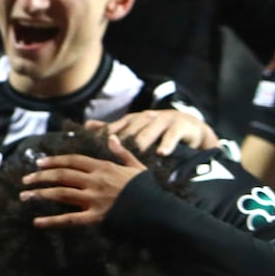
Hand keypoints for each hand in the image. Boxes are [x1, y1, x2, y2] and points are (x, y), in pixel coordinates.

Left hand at [22, 134, 146, 227]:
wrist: (159, 210)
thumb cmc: (149, 189)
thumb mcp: (136, 166)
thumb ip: (121, 152)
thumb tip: (112, 138)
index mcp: (103, 167)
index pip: (72, 160)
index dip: (54, 160)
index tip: (39, 162)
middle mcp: (95, 181)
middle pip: (61, 175)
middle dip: (40, 177)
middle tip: (25, 180)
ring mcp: (94, 199)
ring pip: (61, 193)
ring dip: (40, 194)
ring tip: (24, 196)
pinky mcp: (96, 217)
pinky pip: (70, 219)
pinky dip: (52, 221)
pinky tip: (37, 222)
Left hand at [87, 110, 218, 155]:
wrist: (188, 124)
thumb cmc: (156, 129)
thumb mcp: (135, 128)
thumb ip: (112, 128)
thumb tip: (86, 126)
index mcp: (131, 120)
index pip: (115, 128)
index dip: (104, 137)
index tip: (94, 148)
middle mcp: (145, 118)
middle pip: (130, 131)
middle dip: (121, 143)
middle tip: (112, 157)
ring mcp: (162, 121)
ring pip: (149, 132)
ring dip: (143, 142)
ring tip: (136, 153)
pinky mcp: (179, 126)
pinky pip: (171, 136)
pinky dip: (166, 144)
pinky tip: (161, 153)